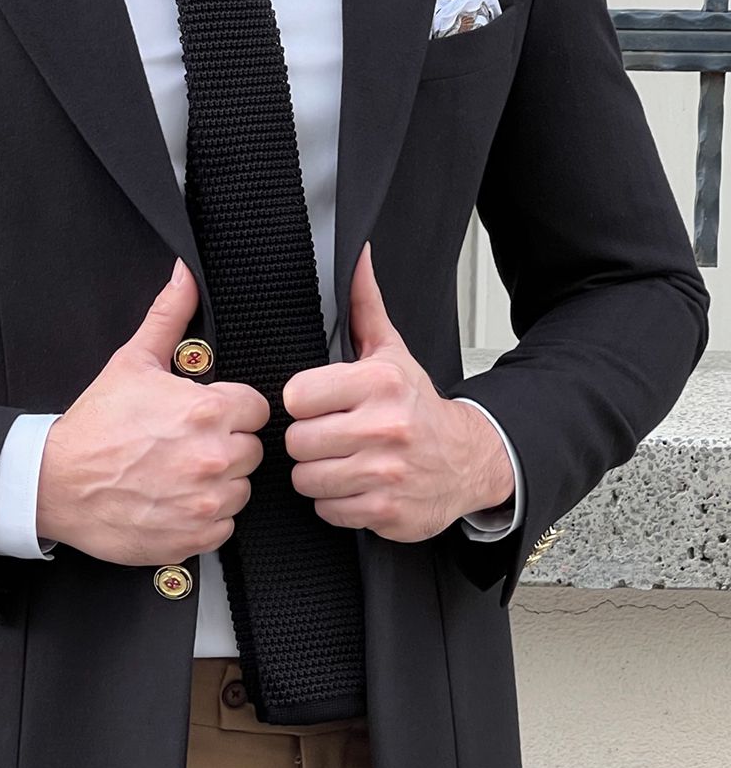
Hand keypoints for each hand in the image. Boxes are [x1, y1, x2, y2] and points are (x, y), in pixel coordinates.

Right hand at [37, 259, 270, 563]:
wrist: (55, 483)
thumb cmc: (93, 427)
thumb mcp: (131, 362)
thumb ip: (169, 317)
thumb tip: (184, 277)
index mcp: (207, 411)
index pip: (256, 410)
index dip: (230, 412)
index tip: (204, 419)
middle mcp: (212, 458)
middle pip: (251, 451)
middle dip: (224, 448)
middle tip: (184, 447)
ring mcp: (205, 502)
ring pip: (240, 491)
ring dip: (217, 485)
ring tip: (176, 475)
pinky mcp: (194, 536)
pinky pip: (223, 528)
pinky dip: (203, 519)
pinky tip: (173, 502)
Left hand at [282, 242, 514, 542]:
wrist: (470, 459)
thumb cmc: (419, 407)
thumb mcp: (393, 354)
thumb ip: (365, 308)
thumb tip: (357, 256)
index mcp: (378, 383)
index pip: (297, 396)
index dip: (302, 404)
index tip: (318, 406)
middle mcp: (383, 427)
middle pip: (297, 442)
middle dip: (309, 442)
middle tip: (332, 437)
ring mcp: (385, 472)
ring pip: (307, 480)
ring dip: (318, 475)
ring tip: (343, 461)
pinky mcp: (386, 510)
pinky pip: (327, 510)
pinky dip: (336, 503)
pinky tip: (357, 485)